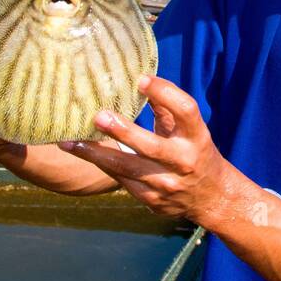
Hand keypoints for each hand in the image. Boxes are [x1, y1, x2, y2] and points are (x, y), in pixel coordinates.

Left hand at [60, 74, 240, 223]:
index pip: (185, 110)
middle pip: (151, 146)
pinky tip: (82, 154)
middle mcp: (184, 161)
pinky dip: (102, 166)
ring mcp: (166, 184)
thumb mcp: (189, 129)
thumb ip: (167, 107)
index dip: (165, 93)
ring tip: (70, 142)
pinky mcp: (151, 200)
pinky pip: (122, 180)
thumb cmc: (194, 151)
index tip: (141, 80)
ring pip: (127, 168)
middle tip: (98, 116)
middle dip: (122, 131)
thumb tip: (140, 79)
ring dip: (96, 154)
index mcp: (197, 136)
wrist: (210, 197)